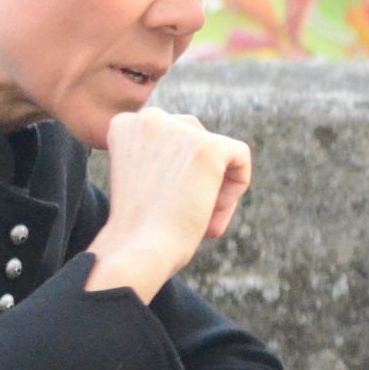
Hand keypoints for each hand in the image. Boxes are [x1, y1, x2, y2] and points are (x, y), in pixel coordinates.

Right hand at [86, 107, 251, 300]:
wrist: (137, 251)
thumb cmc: (139, 228)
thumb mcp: (144, 180)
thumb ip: (165, 157)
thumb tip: (197, 156)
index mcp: (127, 124)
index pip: (174, 138)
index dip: (178, 174)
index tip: (167, 203)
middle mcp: (150, 118)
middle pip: (198, 139)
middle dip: (200, 177)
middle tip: (186, 214)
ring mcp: (180, 130)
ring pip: (219, 151)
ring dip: (216, 187)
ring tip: (200, 218)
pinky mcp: (209, 146)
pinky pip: (240, 157)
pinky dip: (236, 187)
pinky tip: (213, 213)